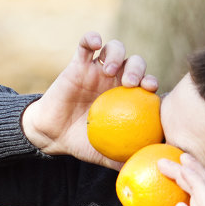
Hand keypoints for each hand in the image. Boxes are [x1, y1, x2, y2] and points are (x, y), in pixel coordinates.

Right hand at [21, 31, 157, 170]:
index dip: (152, 82)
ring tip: (109, 69)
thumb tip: (145, 167)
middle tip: (130, 82)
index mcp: (126, 97)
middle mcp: (114, 80)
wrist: (53, 135)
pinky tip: (94, 43)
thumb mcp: (105, 153)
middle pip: (134, 63)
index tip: (151, 89)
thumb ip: (124, 158)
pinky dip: (91, 38)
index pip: (146, 83)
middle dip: (137, 68)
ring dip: (116, 54)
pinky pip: (86, 44)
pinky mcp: (78, 63)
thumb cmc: (81, 142)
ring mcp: (97, 69)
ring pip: (113, 49)